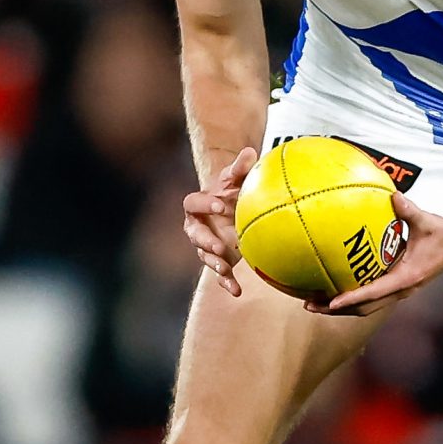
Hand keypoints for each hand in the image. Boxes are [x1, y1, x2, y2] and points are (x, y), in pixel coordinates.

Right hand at [183, 146, 257, 296]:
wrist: (234, 209)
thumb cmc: (234, 190)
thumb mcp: (237, 179)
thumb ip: (240, 168)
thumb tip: (250, 152)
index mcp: (199, 205)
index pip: (193, 203)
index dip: (204, 204)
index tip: (220, 205)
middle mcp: (198, 226)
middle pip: (194, 235)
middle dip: (204, 241)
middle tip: (219, 246)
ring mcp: (207, 245)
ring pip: (204, 256)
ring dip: (214, 263)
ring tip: (225, 269)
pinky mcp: (219, 260)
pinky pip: (220, 274)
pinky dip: (227, 283)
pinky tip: (237, 291)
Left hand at [309, 190, 442, 317]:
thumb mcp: (426, 221)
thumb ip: (409, 210)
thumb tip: (393, 196)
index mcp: (407, 277)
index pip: (374, 293)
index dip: (352, 299)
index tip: (331, 302)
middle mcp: (401, 290)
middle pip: (364, 308)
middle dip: (336, 310)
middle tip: (309, 303)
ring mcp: (398, 291)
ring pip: (365, 307)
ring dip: (340, 308)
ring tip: (313, 301)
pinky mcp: (396, 287)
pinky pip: (370, 298)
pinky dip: (350, 297)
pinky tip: (333, 286)